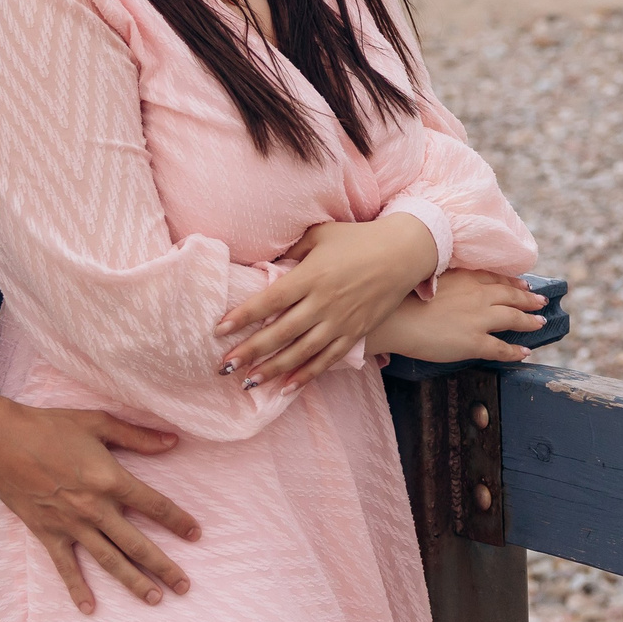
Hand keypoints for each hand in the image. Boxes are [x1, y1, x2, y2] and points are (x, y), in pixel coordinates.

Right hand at [0, 394, 200, 613]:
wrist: (1, 442)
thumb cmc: (50, 427)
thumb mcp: (98, 423)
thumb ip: (137, 436)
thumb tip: (173, 442)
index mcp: (110, 479)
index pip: (154, 505)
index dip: (177, 521)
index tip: (195, 534)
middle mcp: (95, 508)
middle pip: (137, 543)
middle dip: (163, 566)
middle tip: (184, 586)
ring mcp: (71, 525)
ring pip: (109, 560)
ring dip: (132, 581)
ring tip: (154, 599)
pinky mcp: (47, 534)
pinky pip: (66, 567)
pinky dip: (77, 588)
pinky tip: (89, 608)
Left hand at [214, 213, 439, 392]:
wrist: (403, 253)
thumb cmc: (357, 239)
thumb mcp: (321, 235)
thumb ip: (291, 251)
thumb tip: (266, 266)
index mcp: (311, 276)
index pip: (269, 301)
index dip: (243, 317)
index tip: (219, 330)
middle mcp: (323, 302)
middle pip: (280, 333)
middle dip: (249, 352)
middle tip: (224, 367)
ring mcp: (340, 321)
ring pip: (301, 353)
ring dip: (273, 370)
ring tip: (248, 383)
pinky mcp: (355, 333)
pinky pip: (328, 360)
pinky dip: (306, 375)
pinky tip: (287, 387)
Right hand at [370, 270, 547, 365]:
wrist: (396, 319)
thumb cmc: (404, 298)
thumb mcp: (432, 277)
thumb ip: (450, 280)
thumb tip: (455, 284)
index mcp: (466, 278)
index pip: (496, 279)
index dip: (512, 282)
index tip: (523, 284)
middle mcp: (478, 296)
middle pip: (511, 296)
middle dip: (528, 299)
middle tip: (540, 300)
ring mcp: (479, 320)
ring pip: (513, 318)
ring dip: (529, 321)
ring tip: (540, 322)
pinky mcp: (474, 342)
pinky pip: (501, 348)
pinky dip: (516, 351)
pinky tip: (525, 351)